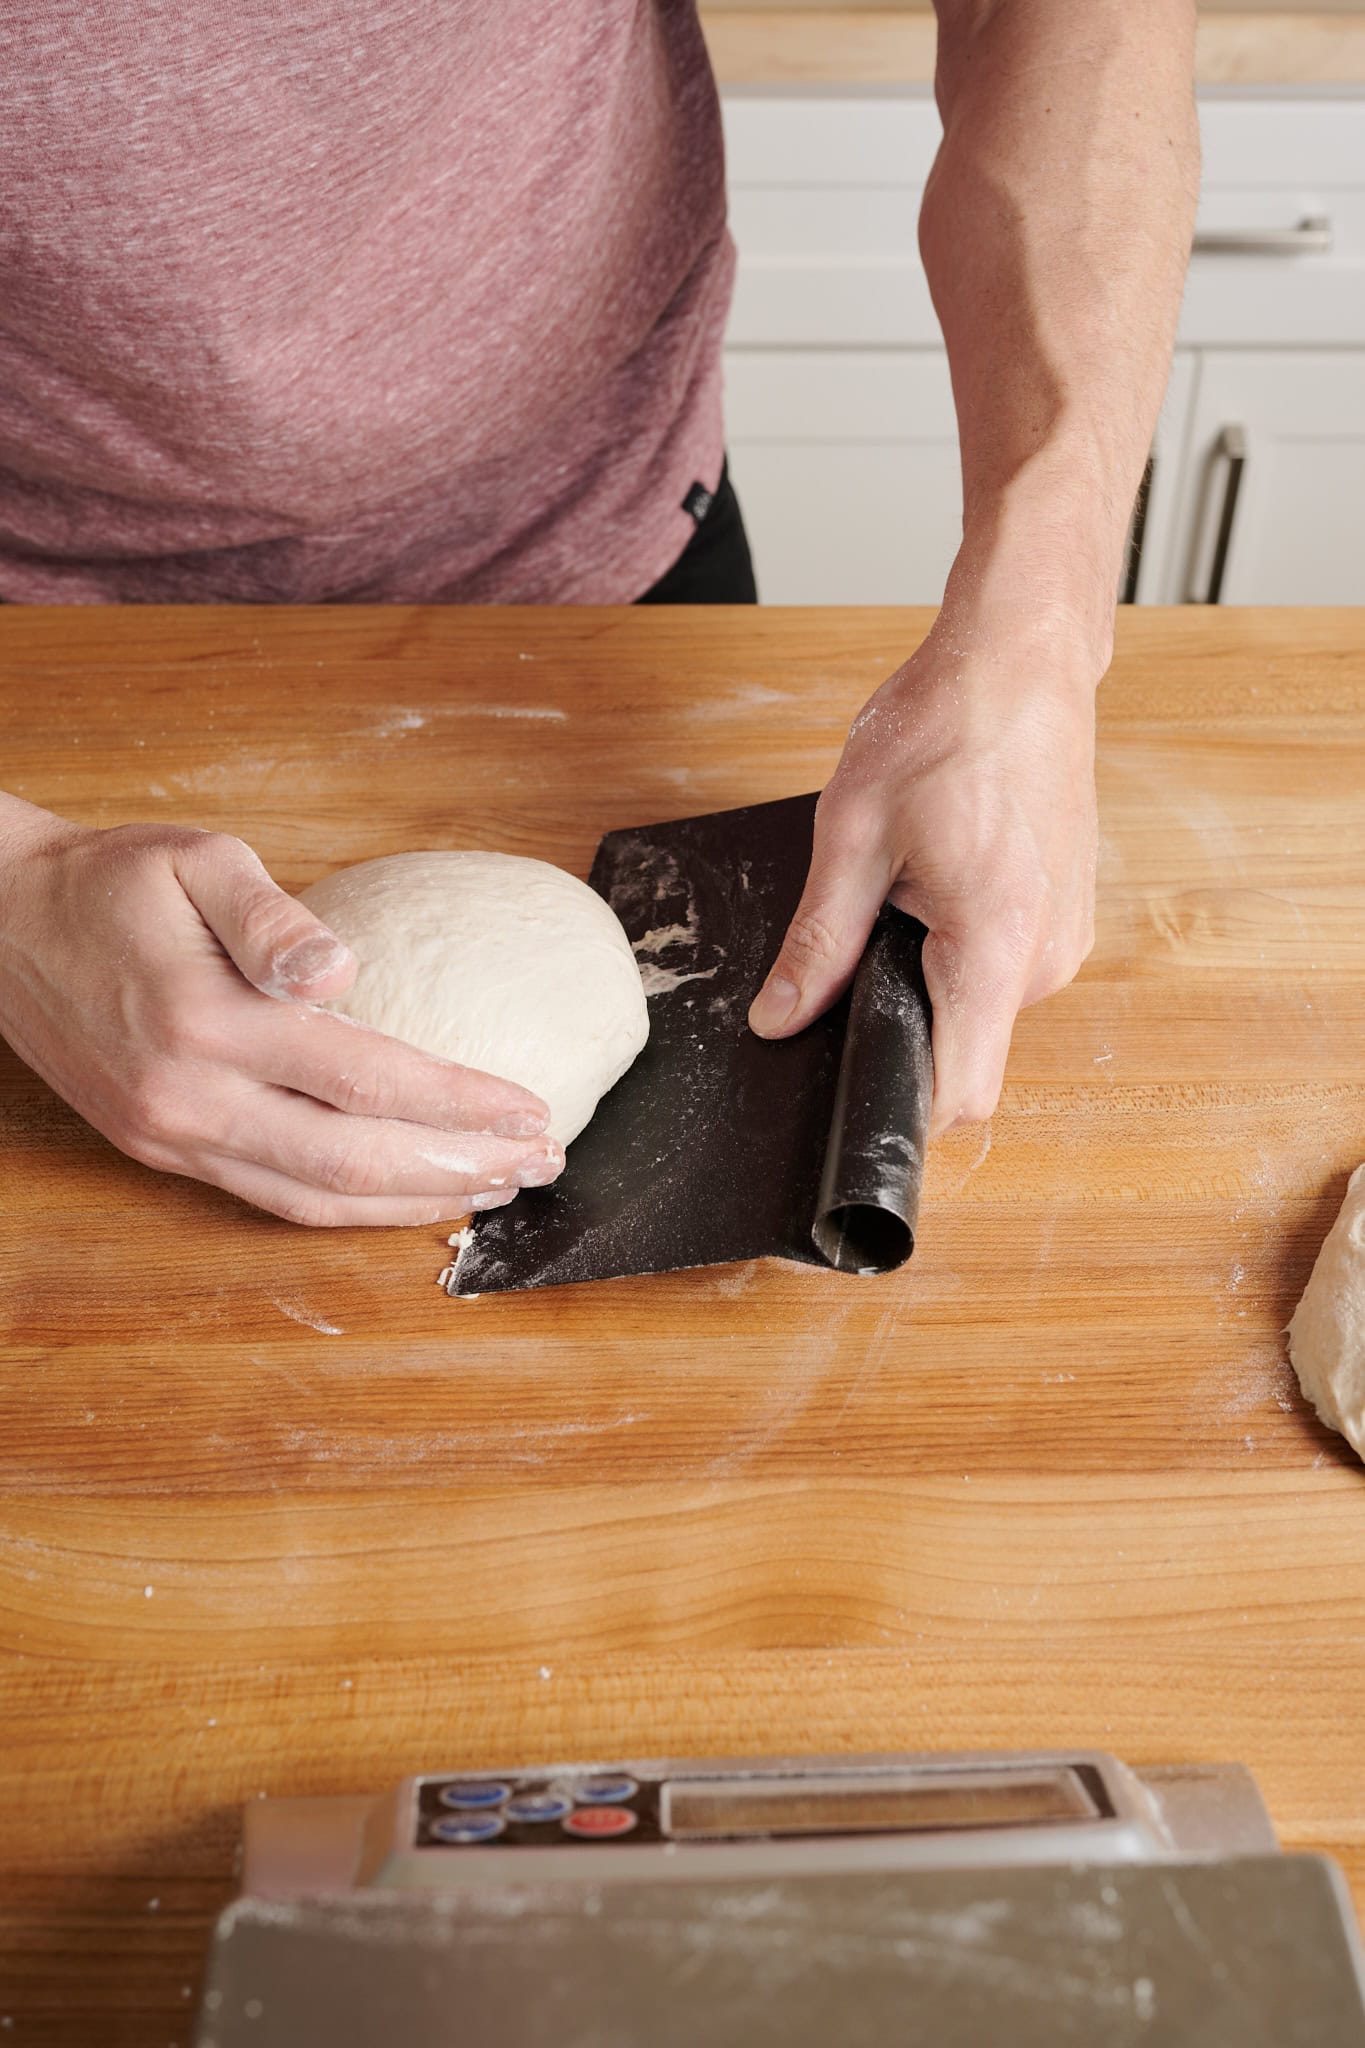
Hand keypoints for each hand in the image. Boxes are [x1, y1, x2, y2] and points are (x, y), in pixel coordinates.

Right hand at [0, 804, 562, 1223]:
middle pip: (349, 1162)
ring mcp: (170, 1136)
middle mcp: (188, 1097)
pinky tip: (407, 1195)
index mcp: (205, 1020)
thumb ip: (273, 916)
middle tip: (540, 1161)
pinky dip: (350, 1208)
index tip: (531, 1108)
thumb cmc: (111, 882)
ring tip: (497, 1187)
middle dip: (458, 1167)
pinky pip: (271, 1197)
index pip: (363, 1077)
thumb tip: (341, 971)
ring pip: (313, 1199)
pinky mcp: (161, 1151)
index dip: (457, 1101)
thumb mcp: (195, 859)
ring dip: (414, 1201)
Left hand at [748, 611, 1098, 1134]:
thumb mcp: (852, 836)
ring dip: (931, 974)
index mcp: (997, 946)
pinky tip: (943, 876)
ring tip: (911, 884)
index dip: (898, 1103)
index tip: (849, 1080)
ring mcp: (1066, 938)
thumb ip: (819, 943)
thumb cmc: (945, 728)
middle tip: (867, 928)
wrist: (1022, 659)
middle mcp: (1048, 958)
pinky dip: (962, 945)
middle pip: (961, 1049)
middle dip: (901, 1016)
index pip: (960, 1092)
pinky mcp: (1067, 917)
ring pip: (978, 1007)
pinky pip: (1002, 967)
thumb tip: (779, 1020)